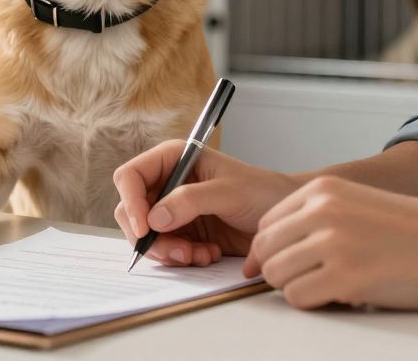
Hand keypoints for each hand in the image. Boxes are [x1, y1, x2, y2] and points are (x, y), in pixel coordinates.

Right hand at [113, 140, 300, 266]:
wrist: (285, 220)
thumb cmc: (263, 192)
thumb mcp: (229, 192)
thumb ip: (190, 200)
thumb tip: (155, 218)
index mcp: (173, 159)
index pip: (131, 176)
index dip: (131, 202)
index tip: (145, 229)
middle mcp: (167, 183)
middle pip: (132, 211)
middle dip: (150, 236)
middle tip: (177, 253)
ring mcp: (173, 210)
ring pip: (147, 236)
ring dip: (169, 251)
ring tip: (199, 255)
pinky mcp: (183, 233)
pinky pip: (166, 250)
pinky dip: (182, 258)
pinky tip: (207, 254)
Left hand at [245, 176, 417, 309]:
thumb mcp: (359, 205)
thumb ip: (319, 220)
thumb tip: (278, 252)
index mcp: (323, 190)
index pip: (267, 224)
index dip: (272, 251)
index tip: (287, 267)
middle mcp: (322, 209)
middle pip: (265, 250)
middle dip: (280, 272)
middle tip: (309, 283)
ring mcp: (332, 241)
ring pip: (276, 275)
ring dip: (296, 289)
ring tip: (328, 290)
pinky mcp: (345, 275)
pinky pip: (298, 297)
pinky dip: (312, 304)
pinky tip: (339, 299)